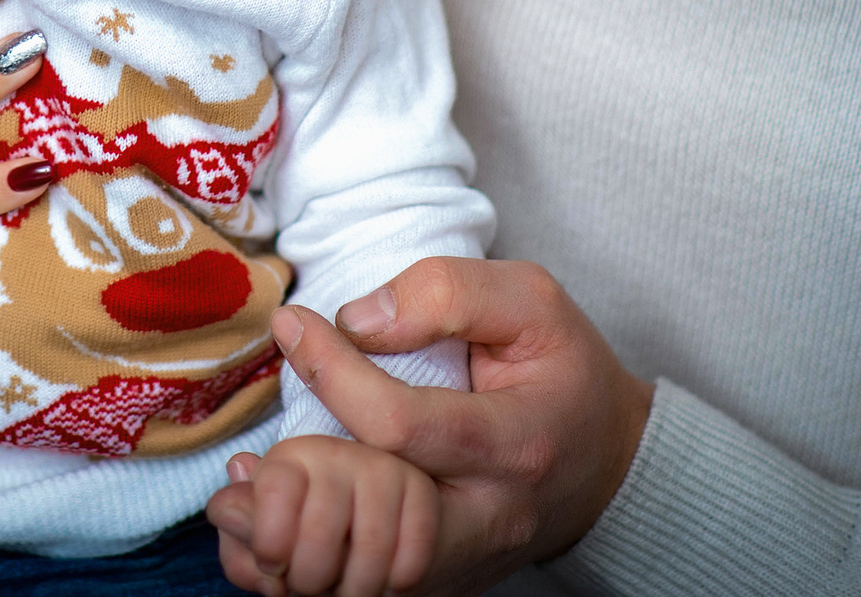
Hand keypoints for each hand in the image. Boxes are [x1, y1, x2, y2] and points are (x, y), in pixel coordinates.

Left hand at [209, 266, 653, 586]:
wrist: (608, 459)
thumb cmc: (565, 370)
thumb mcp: (530, 301)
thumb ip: (446, 293)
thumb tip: (358, 322)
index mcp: (516, 442)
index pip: (401, 422)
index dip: (332, 369)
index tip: (293, 324)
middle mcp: (490, 515)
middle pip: (375, 507)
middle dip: (305, 468)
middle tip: (260, 424)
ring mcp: (468, 558)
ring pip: (365, 565)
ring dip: (302, 522)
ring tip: (251, 474)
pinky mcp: (446, 579)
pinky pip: (369, 583)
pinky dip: (318, 552)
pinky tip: (282, 509)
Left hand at [210, 436, 437, 595]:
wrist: (372, 528)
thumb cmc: (303, 532)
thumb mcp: (263, 528)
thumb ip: (240, 523)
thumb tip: (229, 508)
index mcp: (290, 456)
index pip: (273, 493)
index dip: (268, 544)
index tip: (273, 566)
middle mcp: (338, 452)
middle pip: (318, 535)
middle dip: (310, 581)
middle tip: (312, 585)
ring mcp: (385, 469)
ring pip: (368, 551)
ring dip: (353, 591)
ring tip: (345, 590)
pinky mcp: (422, 495)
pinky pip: (410, 560)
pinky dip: (393, 586)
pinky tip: (381, 580)